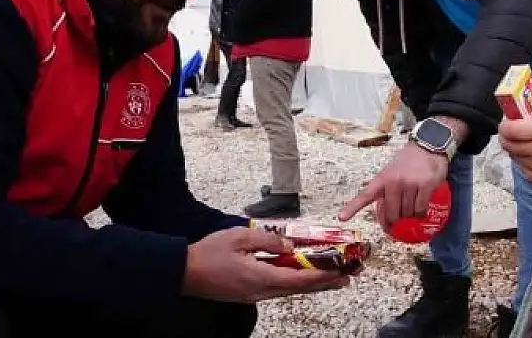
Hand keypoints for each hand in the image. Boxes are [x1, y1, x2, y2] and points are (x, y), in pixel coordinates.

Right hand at [182, 227, 350, 302]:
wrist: (183, 272)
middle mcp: (261, 291)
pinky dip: (296, 284)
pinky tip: (302, 280)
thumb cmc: (208, 253)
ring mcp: (254, 295)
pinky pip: (279, 290)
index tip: (340, 271)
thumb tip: (290, 244)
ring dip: (313, 285)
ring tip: (333, 280)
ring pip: (290, 291)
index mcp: (260, 277)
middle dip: (325, 283)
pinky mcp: (248, 294)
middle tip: (347, 278)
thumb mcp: (239, 237)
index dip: (322, 274)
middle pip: (299, 288)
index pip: (299, 277)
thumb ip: (268, 241)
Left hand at [338, 140, 449, 227]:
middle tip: (399, 219)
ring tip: (412, 203)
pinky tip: (420, 208)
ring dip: (410, 215)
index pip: (365, 195)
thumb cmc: (407, 164)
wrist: (427, 147)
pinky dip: (420, 213)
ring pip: (407, 214)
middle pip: (391, 214)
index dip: (352, 208)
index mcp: (382, 179)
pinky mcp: (425, 185)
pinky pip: (420, 209)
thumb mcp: (391, 174)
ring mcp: (410, 183)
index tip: (341, 218)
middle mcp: (393, 181)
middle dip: (395, 220)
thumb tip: (386, 220)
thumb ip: (385, 193)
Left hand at [498, 84, 531, 183]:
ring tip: (522, 141)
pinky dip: (523, 162)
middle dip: (506, 136)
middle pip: (509, 145)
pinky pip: (524, 170)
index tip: (507, 120)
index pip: (511, 131)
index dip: (504, 125)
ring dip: (514, 148)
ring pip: (515, 157)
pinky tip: (530, 155)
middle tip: (511, 130)